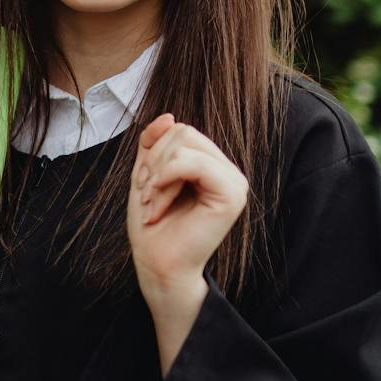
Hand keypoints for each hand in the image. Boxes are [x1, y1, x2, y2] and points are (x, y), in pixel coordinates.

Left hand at [127, 113, 248, 373]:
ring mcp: (235, 182)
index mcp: (212, 165)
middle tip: (148, 196)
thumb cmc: (152, 225)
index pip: (180, 130)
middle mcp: (228, 171)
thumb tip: (169, 115)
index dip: (153, 152)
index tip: (145, 186)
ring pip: (185, 144)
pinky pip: (193, 163)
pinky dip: (166, 179)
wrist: (157, 265)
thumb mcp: (146, 174)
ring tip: (154, 204)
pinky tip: (160, 204)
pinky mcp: (232, 196)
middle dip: (153, 162)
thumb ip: (155, 143)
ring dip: (157, 175)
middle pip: (182, 132)